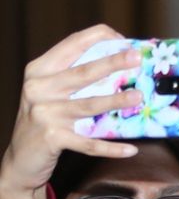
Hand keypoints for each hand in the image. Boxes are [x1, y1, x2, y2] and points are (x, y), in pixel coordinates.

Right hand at [0, 24, 142, 198]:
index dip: (99, 38)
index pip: (71, 45)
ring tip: (138, 97)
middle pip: (83, 72)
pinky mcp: (52, 138)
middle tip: (137, 58)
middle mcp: (39, 88)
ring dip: (116, 100)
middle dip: (112, 63)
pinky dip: (111, 148)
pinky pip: (89, 143)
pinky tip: (130, 149)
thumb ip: (75, 79)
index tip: (124, 40)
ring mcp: (45, 113)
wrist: (20, 159)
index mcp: (40, 70)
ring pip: (88, 105)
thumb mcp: (51, 93)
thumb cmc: (44, 121)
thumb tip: (119, 68)